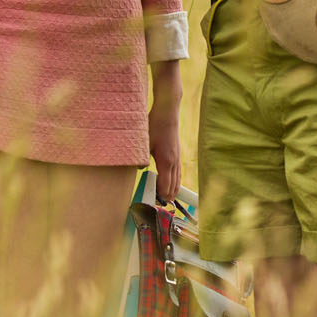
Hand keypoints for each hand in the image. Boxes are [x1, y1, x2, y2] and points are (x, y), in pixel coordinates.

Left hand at [149, 61, 182, 200]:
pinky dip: (175, 180)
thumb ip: (140, 158)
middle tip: (159, 204)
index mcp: (166, 162)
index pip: (165, 186)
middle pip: (173, 185)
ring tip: (167, 198)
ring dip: (172, 189)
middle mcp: (174, 161)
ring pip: (177, 179)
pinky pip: (178, 172)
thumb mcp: (143, 142)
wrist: (168, 111)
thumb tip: (138, 170)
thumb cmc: (155, 125)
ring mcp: (177, 157)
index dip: (161, 196)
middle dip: (167, 196)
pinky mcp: (177, 152)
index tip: (155, 203)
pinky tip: (172, 183)